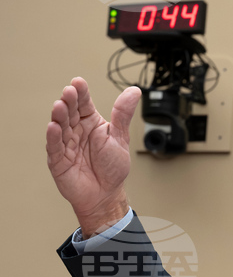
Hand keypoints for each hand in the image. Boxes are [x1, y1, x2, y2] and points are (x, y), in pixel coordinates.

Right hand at [46, 77, 139, 236]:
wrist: (106, 194)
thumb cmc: (112, 167)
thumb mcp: (120, 137)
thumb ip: (123, 114)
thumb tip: (134, 91)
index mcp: (91, 123)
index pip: (84, 104)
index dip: (81, 93)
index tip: (78, 82)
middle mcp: (76, 131)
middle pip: (70, 112)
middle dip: (69, 102)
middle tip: (69, 92)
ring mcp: (66, 144)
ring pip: (60, 127)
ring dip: (59, 116)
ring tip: (60, 106)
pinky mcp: (58, 160)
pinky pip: (55, 147)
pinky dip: (54, 137)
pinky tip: (53, 127)